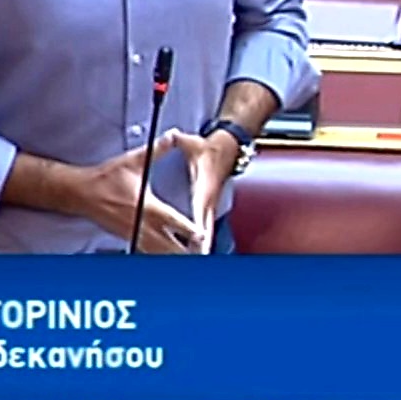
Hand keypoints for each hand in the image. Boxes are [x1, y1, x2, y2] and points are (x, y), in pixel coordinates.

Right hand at [75, 131, 202, 253]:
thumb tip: (173, 135)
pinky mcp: (128, 238)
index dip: (188, 229)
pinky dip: (159, 256)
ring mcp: (134, 234)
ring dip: (173, 255)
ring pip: (157, 252)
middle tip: (203, 253)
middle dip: (186, 250)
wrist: (81, 192)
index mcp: (146, 206)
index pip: (172, 221)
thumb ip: (157, 149)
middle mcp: (141, 224)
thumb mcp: (134, 160)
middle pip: (167, 245)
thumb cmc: (107, 177)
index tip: (202, 235)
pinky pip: (146, 252)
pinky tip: (170, 258)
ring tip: (192, 259)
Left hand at [164, 130, 234, 255]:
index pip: (200, 210)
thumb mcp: (193, 144)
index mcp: (204, 188)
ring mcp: (210, 206)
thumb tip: (173, 135)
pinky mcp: (208, 208)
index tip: (198, 240)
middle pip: (205, 227)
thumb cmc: (209, 148)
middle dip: (202, 246)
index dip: (198, 225)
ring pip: (206, 231)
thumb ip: (180, 140)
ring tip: (194, 264)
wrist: (227, 148)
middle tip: (196, 261)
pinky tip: (195, 254)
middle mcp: (209, 200)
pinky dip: (201, 242)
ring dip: (202, 248)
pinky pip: (204, 228)